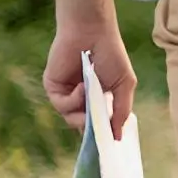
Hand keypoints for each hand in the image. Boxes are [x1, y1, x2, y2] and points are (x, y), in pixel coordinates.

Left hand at [43, 22, 135, 141]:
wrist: (92, 32)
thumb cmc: (112, 54)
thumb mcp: (124, 84)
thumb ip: (122, 111)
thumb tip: (118, 137)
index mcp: (98, 98)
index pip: (98, 123)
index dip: (101, 134)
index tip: (107, 144)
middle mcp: (81, 99)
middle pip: (83, 126)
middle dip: (92, 129)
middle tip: (99, 129)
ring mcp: (67, 94)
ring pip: (71, 119)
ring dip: (83, 112)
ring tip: (92, 96)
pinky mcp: (53, 88)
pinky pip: (62, 105)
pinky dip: (74, 100)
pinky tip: (82, 86)